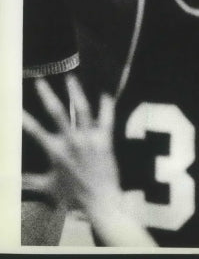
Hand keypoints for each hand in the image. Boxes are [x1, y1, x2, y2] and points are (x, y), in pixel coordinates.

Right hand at [22, 75, 121, 210]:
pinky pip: (106, 118)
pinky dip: (106, 105)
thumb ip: (28, 181)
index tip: (15, 108)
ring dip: (76, 92)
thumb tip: (10, 180)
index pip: (35, 131)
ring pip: (82, 108)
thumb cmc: (72, 196)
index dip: (24, 119)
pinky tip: (105, 94)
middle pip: (57, 112)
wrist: (99, 202)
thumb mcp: (48, 187)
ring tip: (70, 78)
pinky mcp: (105, 139)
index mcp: (55, 151)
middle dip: (47, 95)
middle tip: (40, 81)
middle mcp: (71, 142)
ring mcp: (89, 139)